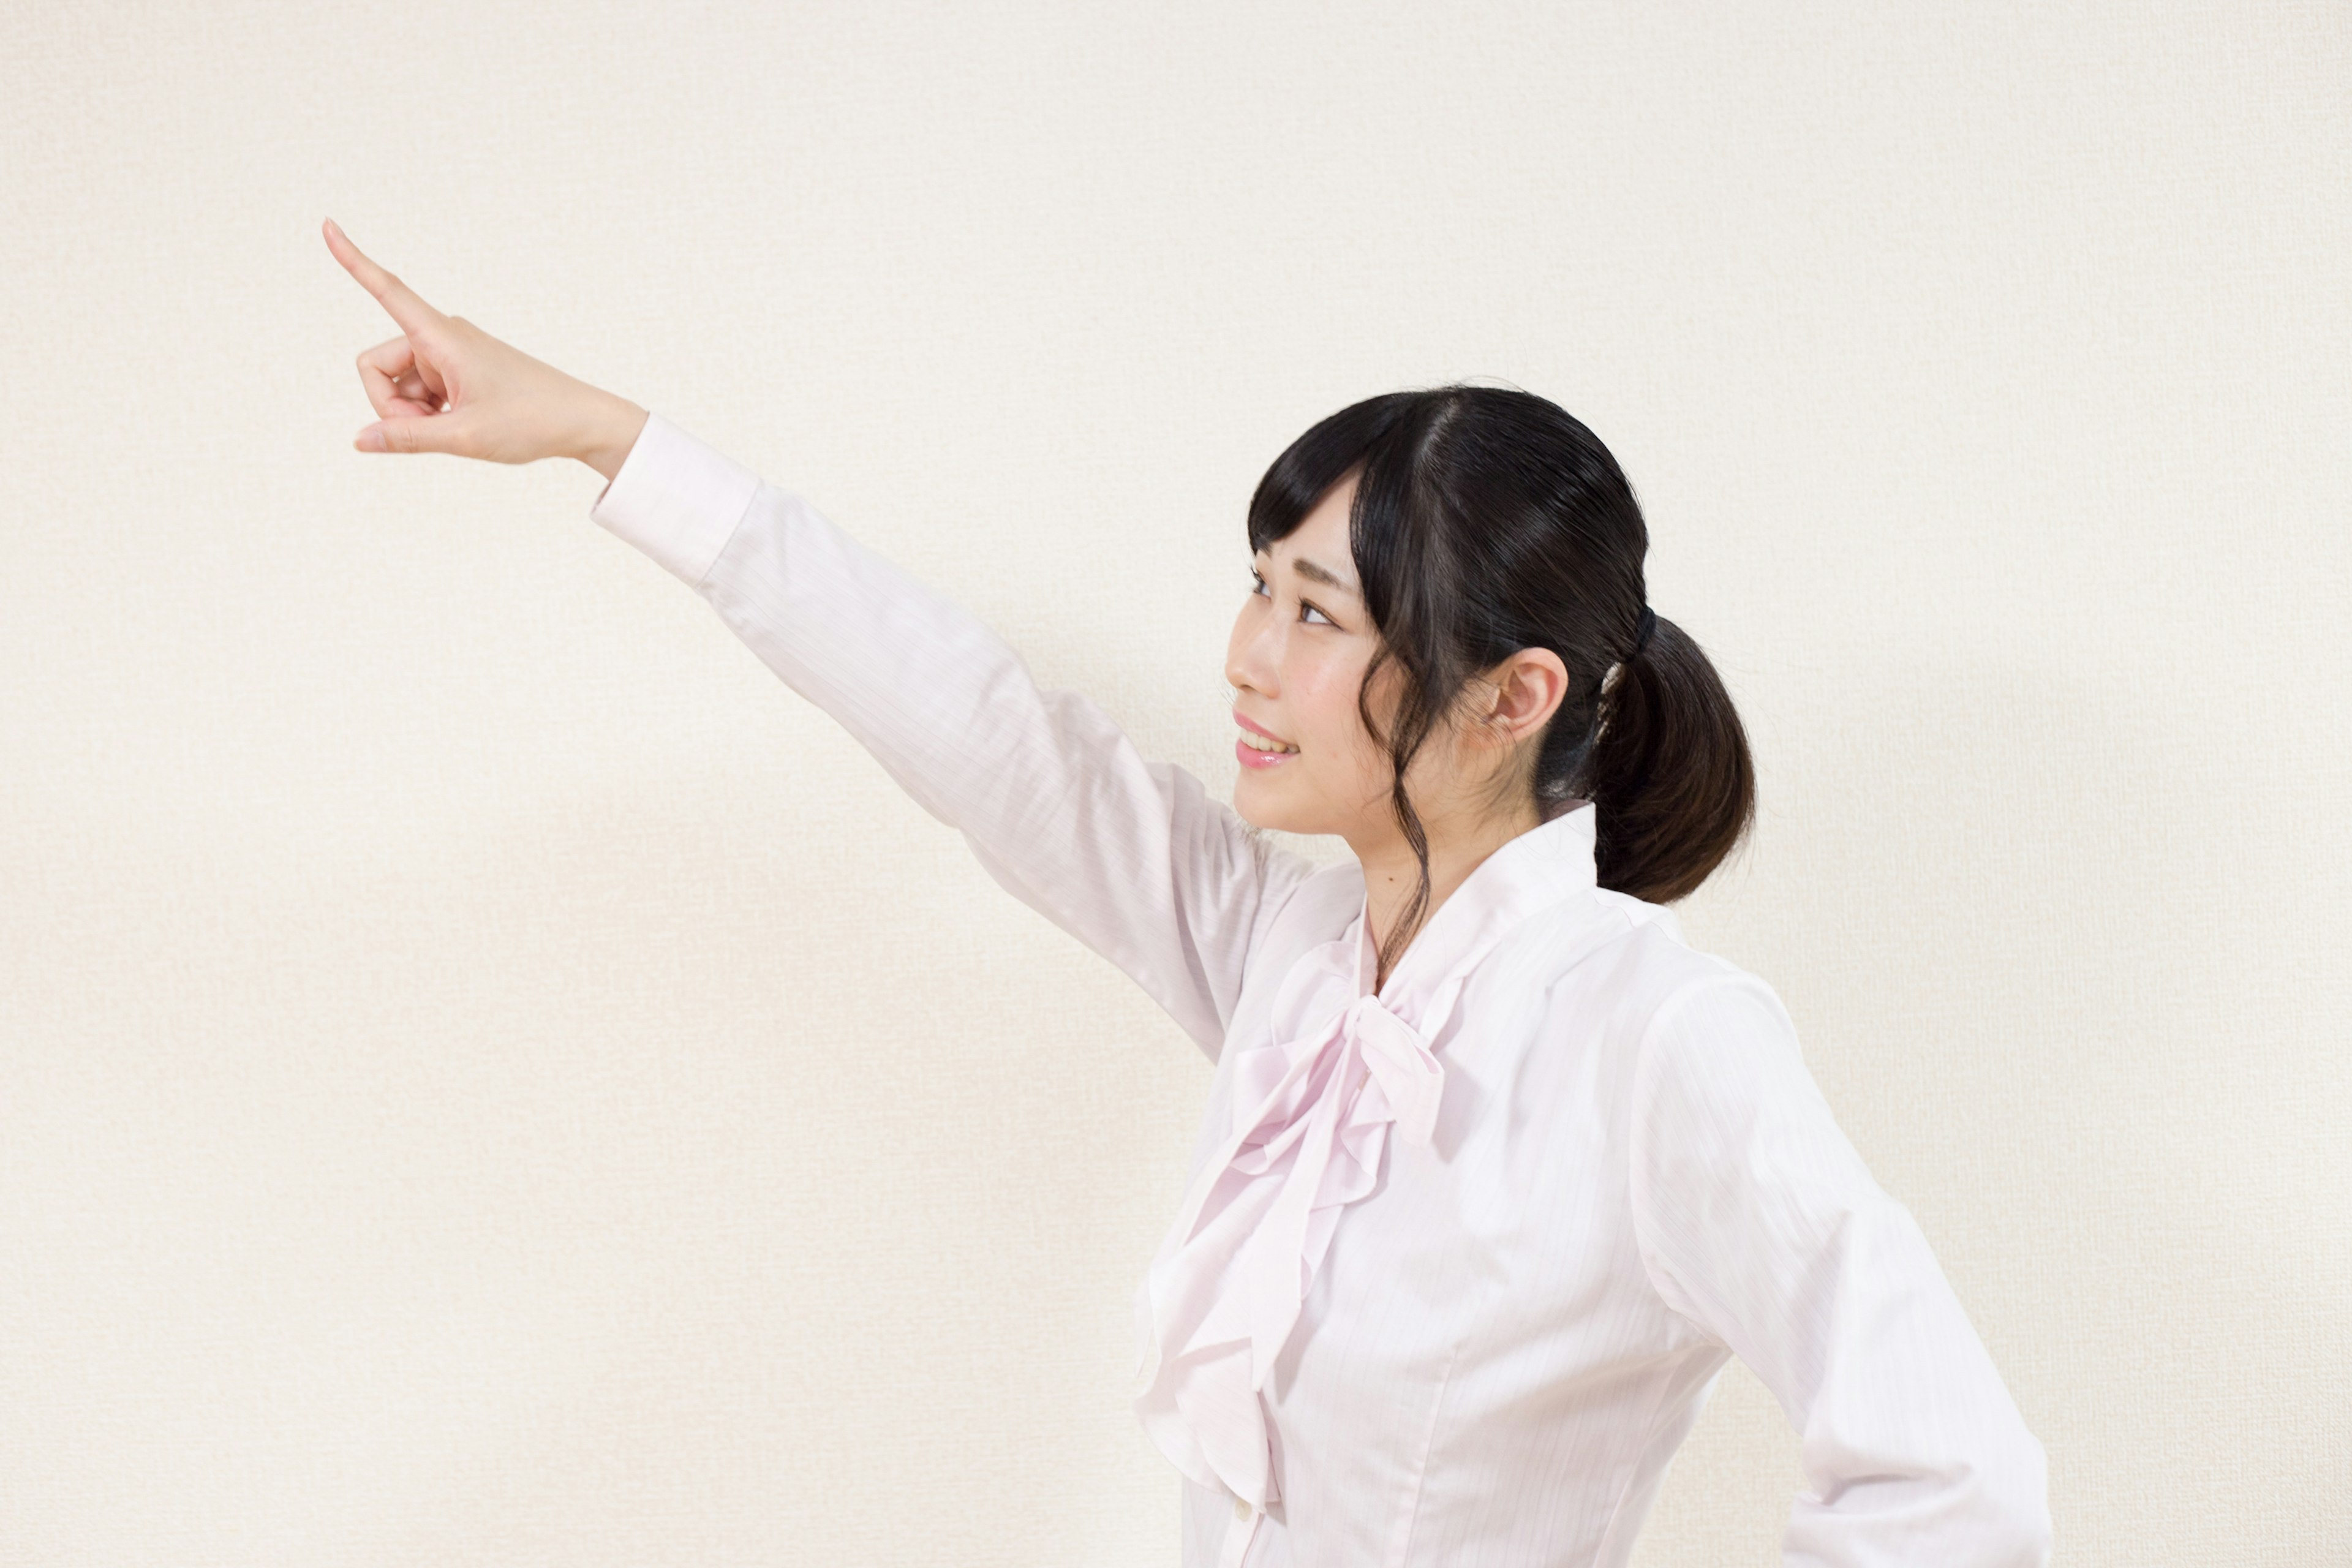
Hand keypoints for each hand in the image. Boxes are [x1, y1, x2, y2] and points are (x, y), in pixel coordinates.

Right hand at [325, 217, 647, 478]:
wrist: (581, 421)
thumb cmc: (532, 421)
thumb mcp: (465, 436)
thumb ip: (408, 438)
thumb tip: (360, 439)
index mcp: (442, 336)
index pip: (388, 289)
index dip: (353, 259)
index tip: (326, 224)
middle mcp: (441, 335)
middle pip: (376, 366)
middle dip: (391, 405)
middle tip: (434, 428)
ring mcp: (448, 353)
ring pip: (397, 385)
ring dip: (414, 414)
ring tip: (457, 426)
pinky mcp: (457, 370)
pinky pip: (419, 392)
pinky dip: (430, 414)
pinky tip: (460, 423)